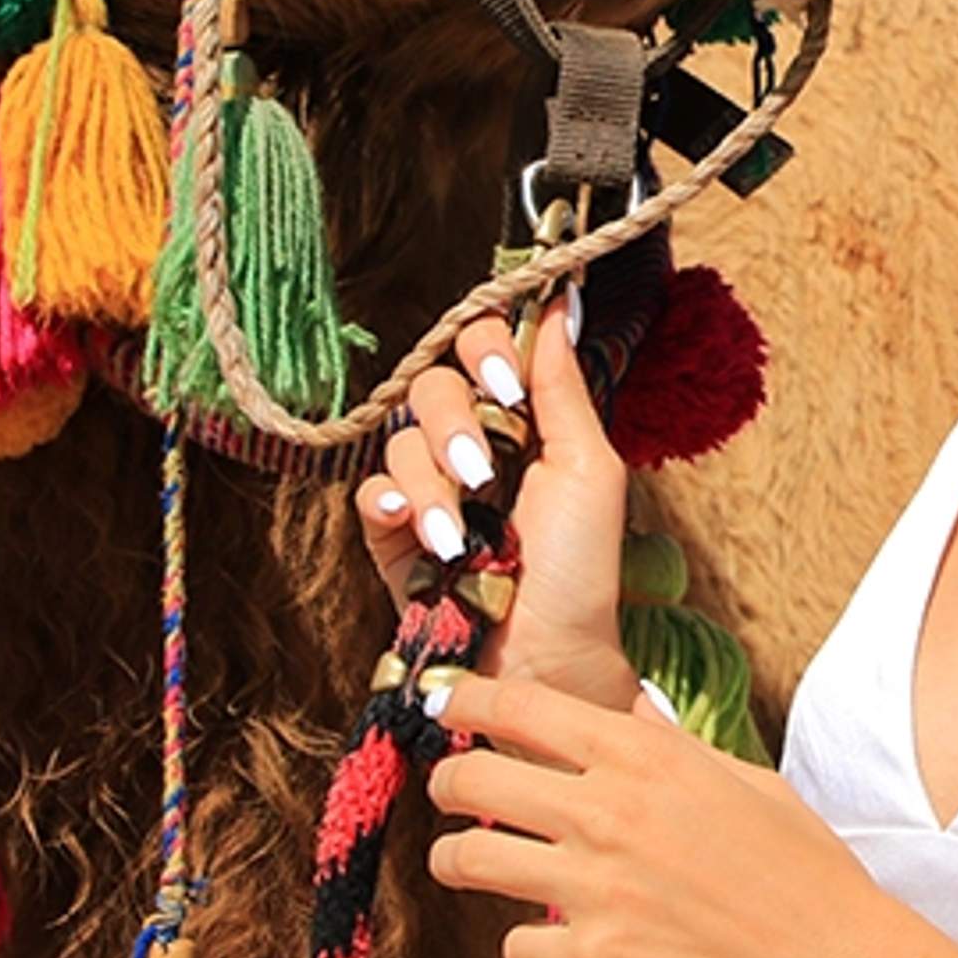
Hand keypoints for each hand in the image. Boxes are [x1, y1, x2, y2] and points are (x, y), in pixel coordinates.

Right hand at [349, 296, 638, 711]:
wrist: (547, 659)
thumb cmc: (582, 570)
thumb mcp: (587, 468)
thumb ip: (563, 385)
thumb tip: (561, 298)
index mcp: (522, 419)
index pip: (483, 345)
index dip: (485, 348)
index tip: (506, 384)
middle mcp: (471, 444)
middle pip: (432, 385)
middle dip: (455, 423)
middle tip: (483, 470)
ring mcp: (429, 490)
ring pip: (400, 440)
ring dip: (432, 482)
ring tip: (459, 535)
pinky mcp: (392, 536)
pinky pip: (369, 493)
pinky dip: (392, 505)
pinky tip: (420, 533)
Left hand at [424, 672, 936, 957]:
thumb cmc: (804, 869)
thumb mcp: (743, 778)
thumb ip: (670, 742)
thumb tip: (625, 707)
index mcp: (644, 756)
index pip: (520, 706)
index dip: (464, 700)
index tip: (444, 703)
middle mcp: (607, 812)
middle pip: (472, 777)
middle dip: (447, 781)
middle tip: (450, 791)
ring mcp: (594, 889)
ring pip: (469, 858)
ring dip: (456, 859)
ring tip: (462, 862)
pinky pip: (516, 944)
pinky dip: (528, 945)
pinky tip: (556, 943)